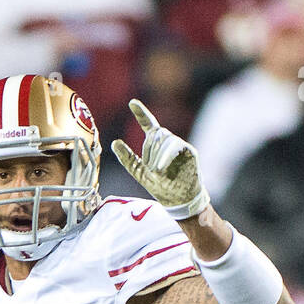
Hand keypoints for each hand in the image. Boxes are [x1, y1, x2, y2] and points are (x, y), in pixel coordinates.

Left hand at [111, 99, 209, 220]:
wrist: (180, 200)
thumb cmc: (161, 188)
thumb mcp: (140, 174)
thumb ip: (128, 159)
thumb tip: (114, 142)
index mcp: (155, 145)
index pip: (149, 124)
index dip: (141, 113)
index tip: (132, 103)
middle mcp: (167, 142)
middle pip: (155, 136)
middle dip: (150, 154)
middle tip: (154, 172)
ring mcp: (179, 145)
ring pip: (164, 140)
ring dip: (157, 157)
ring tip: (158, 173)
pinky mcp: (189, 151)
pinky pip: (175, 146)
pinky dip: (166, 156)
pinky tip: (160, 168)